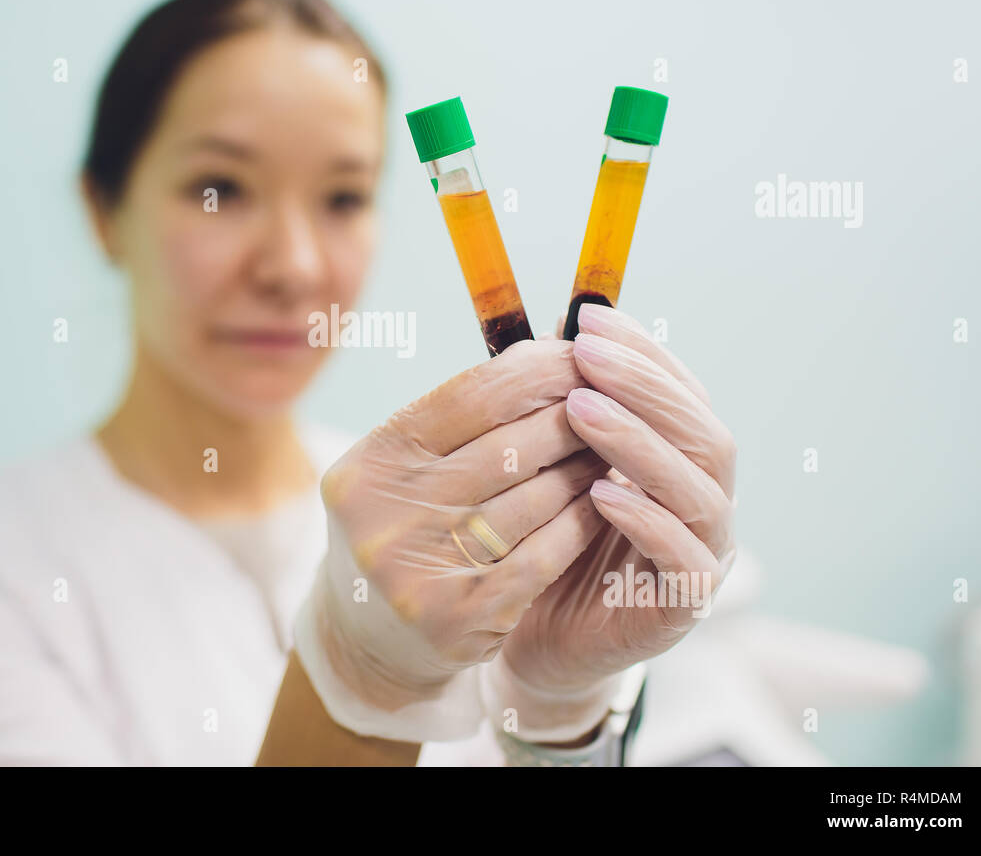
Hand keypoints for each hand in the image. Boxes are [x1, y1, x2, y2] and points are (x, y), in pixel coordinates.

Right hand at [294, 339, 608, 741]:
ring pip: (537, 497)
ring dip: (585, 466)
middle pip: (510, 445)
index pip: (471, 395)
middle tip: (611, 401)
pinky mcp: (463, 616)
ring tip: (610, 449)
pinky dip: (582, 519)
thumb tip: (553, 345)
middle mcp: (388, 514)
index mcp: (372, 463)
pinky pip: (547, 552)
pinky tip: (604, 500)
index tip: (578, 356)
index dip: (536, 370)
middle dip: (571, 417)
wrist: (369, 636)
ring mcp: (423, 570)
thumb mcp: (405, 464)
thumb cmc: (402, 526)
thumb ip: (464, 412)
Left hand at [485, 303, 737, 741]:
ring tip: (581, 409)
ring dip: (640, 443)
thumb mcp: (555, 468)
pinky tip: (599, 493)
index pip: (682, 394)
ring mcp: (704, 555)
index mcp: (681, 462)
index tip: (591, 317)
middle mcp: (704, 502)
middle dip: (643, 387)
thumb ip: (568, 413)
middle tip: (586, 354)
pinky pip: (681, 559)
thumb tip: (552, 332)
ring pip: (697, 490)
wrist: (539, 640)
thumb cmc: (549, 543)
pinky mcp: (684, 607)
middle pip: (702, 433)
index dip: (643, 352)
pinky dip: (645, 521)